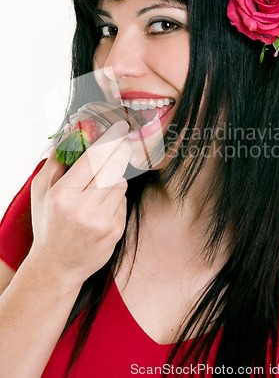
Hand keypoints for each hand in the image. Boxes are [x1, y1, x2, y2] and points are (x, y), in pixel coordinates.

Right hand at [29, 120, 130, 287]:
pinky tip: (102, 205)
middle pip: (113, 169)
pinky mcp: (116, 231)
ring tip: (100, 185)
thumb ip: (55, 162)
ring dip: (114, 177)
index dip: (109, 140)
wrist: (58, 266)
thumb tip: (70, 135)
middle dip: (119, 152)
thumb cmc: (48, 224)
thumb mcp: (41, 192)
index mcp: (63, 196)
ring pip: (120, 184)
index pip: (92, 159)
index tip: (119, 128)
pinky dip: (115, 197)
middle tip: (123, 143)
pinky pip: (123, 201)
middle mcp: (84, 208)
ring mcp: (103, 221)